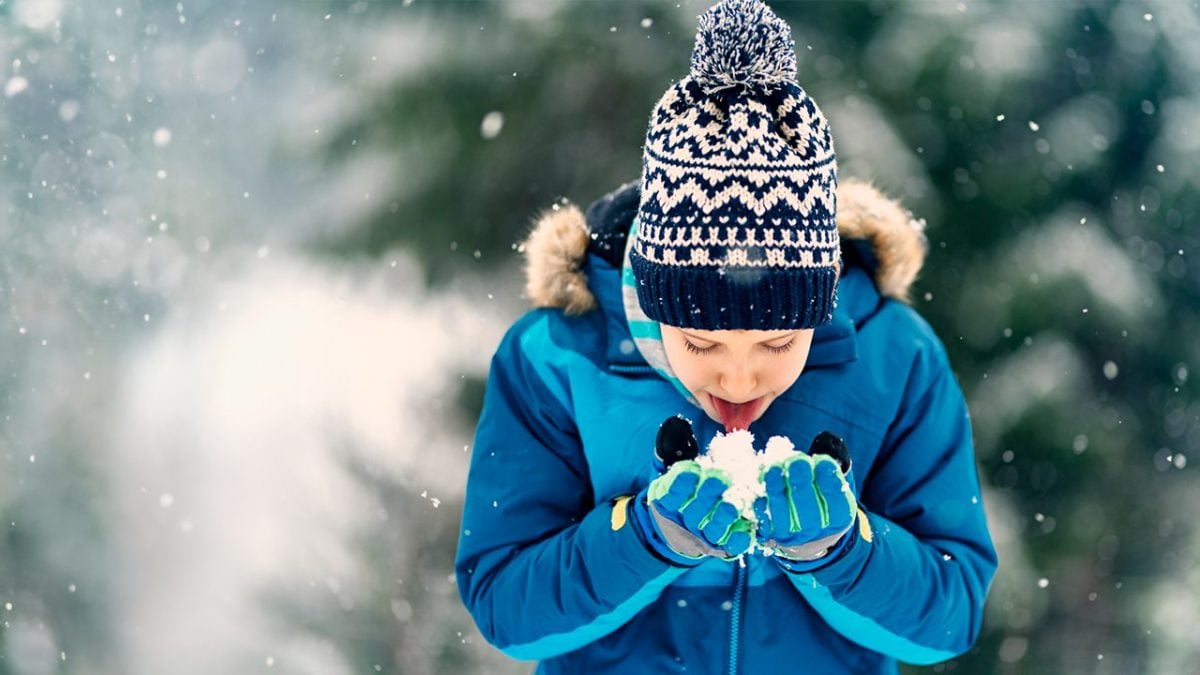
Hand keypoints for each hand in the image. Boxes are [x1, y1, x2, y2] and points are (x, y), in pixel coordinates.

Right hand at [629, 416, 752, 561]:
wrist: (681, 528)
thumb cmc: (683, 489)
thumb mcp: (674, 469)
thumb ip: (672, 450)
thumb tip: (674, 425)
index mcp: (667, 501)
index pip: (671, 493)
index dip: (681, 483)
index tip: (692, 470)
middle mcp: (683, 520)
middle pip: (693, 511)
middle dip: (706, 494)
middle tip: (719, 479)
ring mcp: (701, 535)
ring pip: (711, 529)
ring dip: (721, 517)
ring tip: (732, 504)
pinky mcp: (720, 546)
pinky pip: (728, 545)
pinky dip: (736, 539)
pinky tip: (745, 530)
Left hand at [754, 432, 856, 562]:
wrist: (808, 533)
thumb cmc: (822, 497)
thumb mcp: (833, 482)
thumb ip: (831, 464)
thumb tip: (827, 439)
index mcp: (840, 517)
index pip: (837, 501)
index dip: (829, 480)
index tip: (821, 460)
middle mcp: (818, 531)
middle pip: (810, 511)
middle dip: (801, 483)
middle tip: (796, 461)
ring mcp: (793, 536)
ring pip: (784, 517)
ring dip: (777, 490)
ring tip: (773, 468)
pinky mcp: (771, 536)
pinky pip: (764, 521)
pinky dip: (760, 503)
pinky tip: (760, 484)